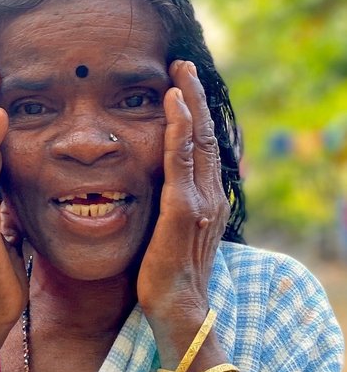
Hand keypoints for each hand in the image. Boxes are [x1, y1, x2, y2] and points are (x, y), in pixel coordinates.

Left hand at [137, 60, 229, 329]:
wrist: (176, 306)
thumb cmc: (169, 270)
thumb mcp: (175, 230)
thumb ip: (175, 202)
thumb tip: (162, 182)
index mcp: (207, 197)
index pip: (204, 145)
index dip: (196, 113)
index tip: (183, 86)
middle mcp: (210, 193)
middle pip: (206, 134)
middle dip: (195, 97)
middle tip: (183, 65)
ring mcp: (199, 199)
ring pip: (197, 139)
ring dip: (189, 101)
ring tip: (180, 70)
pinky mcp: (182, 208)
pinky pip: (180, 159)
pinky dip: (178, 127)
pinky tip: (171, 102)